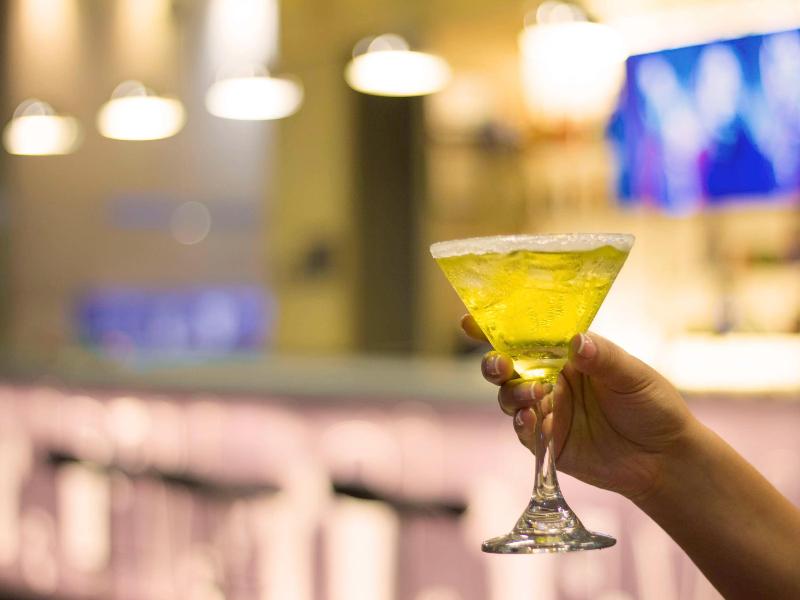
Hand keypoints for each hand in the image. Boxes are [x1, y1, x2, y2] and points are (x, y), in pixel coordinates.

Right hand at [463, 314, 697, 500]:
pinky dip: (521, 424)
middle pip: (509, 366)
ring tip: (532, 395)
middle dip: (495, 362)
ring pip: (510, 397)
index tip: (470, 321)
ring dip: (512, 393)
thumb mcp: (634, 376)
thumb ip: (603, 358)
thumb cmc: (653, 406)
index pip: (528, 336)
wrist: (664, 459)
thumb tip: (576, 341)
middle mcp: (551, 379)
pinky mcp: (547, 442)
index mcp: (568, 355)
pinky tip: (529, 421)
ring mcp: (547, 410)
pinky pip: (523, 431)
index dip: (498, 328)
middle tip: (500, 364)